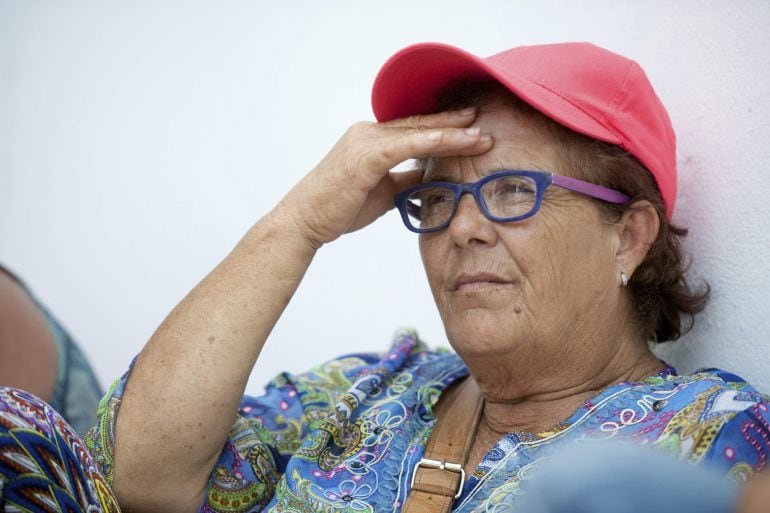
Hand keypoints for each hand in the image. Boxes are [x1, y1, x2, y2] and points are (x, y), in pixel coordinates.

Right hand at [276, 107, 492, 248]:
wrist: (305, 220)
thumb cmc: (339, 207)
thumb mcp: (383, 191)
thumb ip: (405, 179)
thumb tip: (430, 177)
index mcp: (371, 139)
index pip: (415, 130)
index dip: (444, 129)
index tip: (472, 129)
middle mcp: (368, 133)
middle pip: (420, 125)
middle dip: (455, 125)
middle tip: (485, 123)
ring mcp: (365, 141)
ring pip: (418, 132)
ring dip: (453, 134)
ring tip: (481, 136)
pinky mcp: (365, 156)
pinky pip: (406, 145)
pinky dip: (433, 142)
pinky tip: (456, 142)